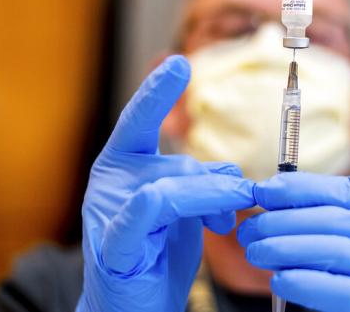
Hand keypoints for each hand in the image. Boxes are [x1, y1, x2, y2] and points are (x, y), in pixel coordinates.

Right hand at [77, 56, 255, 311]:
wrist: (135, 309)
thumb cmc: (159, 255)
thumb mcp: (188, 210)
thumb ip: (204, 183)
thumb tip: (236, 176)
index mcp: (125, 165)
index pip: (139, 120)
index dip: (157, 92)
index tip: (179, 63)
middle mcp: (112, 181)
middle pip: (179, 161)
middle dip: (218, 183)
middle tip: (240, 203)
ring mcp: (108, 212)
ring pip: (172, 184)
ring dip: (212, 198)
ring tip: (230, 220)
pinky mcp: (114, 246)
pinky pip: (146, 212)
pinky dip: (170, 203)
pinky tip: (190, 212)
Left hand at [238, 173, 349, 311]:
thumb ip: (349, 226)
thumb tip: (282, 208)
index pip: (347, 190)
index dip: (300, 189)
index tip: (264, 190)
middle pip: (336, 219)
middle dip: (283, 221)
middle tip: (250, 229)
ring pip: (336, 251)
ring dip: (286, 249)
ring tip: (257, 252)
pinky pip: (345, 292)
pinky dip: (307, 284)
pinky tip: (281, 279)